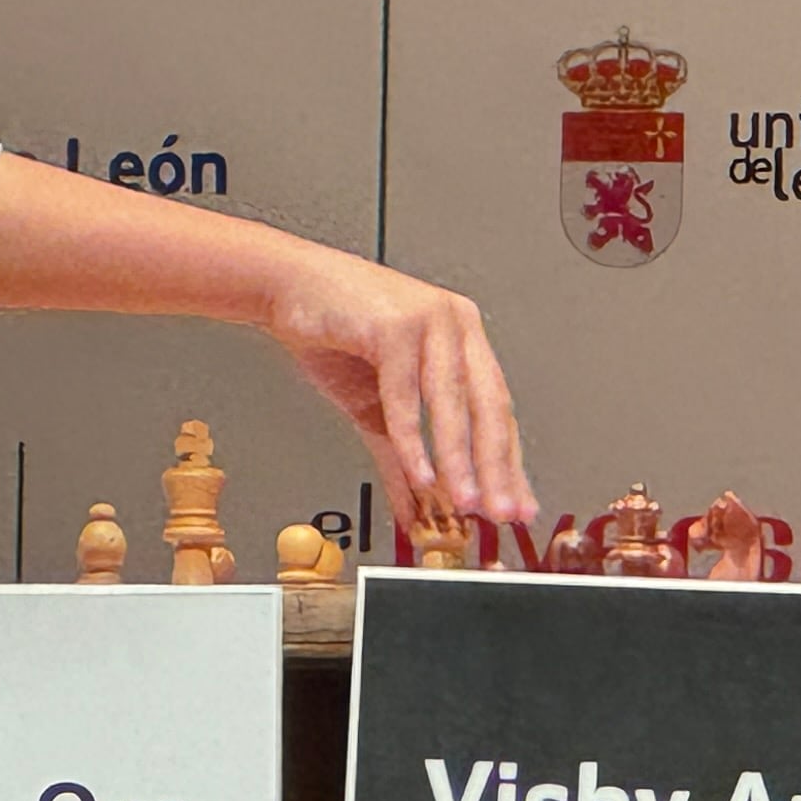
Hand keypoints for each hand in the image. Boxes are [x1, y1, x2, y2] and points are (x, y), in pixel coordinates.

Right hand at [258, 247, 539, 532]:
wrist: (284, 289)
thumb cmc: (333, 335)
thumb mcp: (376, 407)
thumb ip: (402, 454)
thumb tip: (418, 500)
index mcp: (463, 340)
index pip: (497, 411)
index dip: (508, 463)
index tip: (516, 503)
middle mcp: (456, 325)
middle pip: (488, 407)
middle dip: (497, 468)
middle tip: (502, 511)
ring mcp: (430, 320)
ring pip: (452, 403)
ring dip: (460, 460)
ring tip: (467, 501)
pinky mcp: (395, 324)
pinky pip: (406, 394)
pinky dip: (412, 438)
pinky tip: (420, 472)